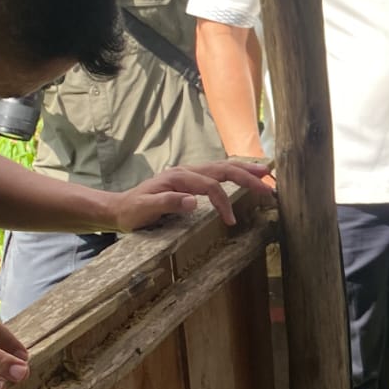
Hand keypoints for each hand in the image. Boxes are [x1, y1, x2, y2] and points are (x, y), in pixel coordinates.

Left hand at [110, 161, 274, 230]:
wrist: (120, 208)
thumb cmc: (132, 213)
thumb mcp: (145, 211)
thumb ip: (168, 204)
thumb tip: (194, 201)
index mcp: (178, 177)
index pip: (211, 186)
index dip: (224, 202)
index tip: (230, 221)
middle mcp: (186, 171)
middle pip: (222, 169)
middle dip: (247, 177)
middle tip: (268, 187)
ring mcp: (189, 173)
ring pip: (222, 167)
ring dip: (244, 171)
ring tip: (265, 174)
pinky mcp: (191, 179)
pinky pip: (217, 172)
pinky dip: (234, 173)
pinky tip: (244, 175)